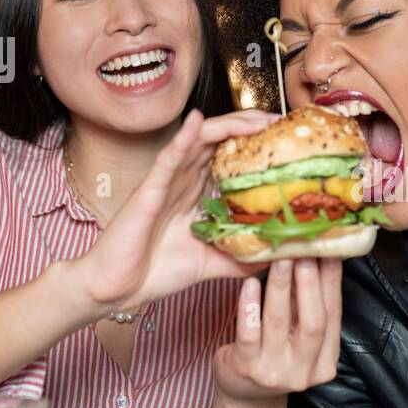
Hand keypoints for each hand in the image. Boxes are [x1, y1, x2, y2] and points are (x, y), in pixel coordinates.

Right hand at [72, 108, 277, 312]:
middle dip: (252, 127)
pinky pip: (168, 158)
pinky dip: (184, 138)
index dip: (257, 145)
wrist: (119, 289)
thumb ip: (241, 257)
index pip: (231, 157)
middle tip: (282, 122)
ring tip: (257, 118)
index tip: (288, 141)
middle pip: (221, 141)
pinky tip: (198, 123)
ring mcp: (167, 181)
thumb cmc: (156, 271)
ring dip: (229, 126)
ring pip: (199, 141)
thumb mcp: (211, 263)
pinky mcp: (149, 189)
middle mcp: (185, 181)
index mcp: (199, 193)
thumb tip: (277, 257)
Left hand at [213, 258, 342, 401]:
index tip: (330, 252)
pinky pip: (248, 333)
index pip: (333, 316)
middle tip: (304, 251)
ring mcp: (273, 372)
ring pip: (280, 322)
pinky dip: (249, 305)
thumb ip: (307, 307)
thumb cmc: (273, 355)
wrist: (242, 394)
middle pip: (314, 322)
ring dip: (281, 286)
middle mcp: (303, 371)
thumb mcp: (297, 336)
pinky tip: (250, 283)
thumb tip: (316, 257)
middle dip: (310, 283)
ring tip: (280, 258)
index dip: (332, 282)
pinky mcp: (245, 368)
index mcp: (325, 362)